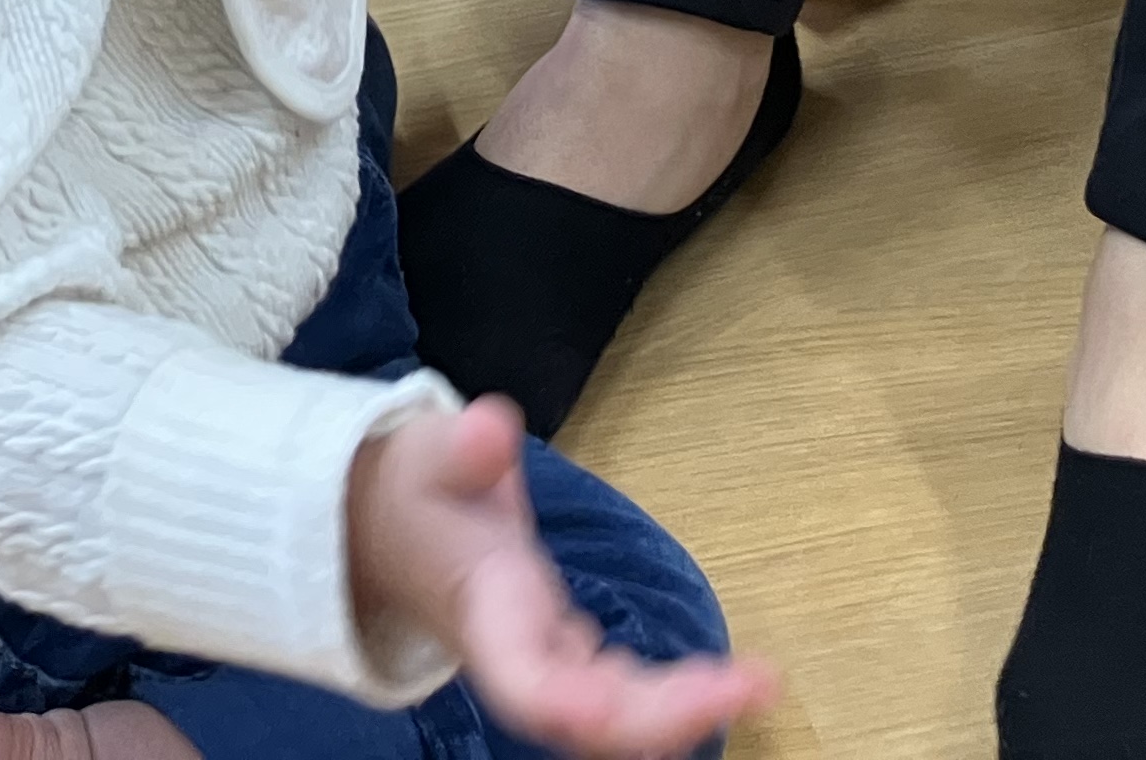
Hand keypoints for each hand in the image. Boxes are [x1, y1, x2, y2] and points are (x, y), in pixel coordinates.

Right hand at [350, 401, 778, 755]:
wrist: (387, 533)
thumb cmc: (416, 494)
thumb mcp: (427, 457)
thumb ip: (463, 447)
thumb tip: (493, 426)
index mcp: (484, 613)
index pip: (521, 677)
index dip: (561, 700)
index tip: (604, 705)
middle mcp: (519, 655)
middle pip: (586, 720)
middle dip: (663, 716)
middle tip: (750, 684)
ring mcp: (548, 662)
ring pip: (612, 718)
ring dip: (683, 710)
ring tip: (758, 684)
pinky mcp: (569, 654)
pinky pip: (625, 696)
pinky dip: (675, 695)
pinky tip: (731, 684)